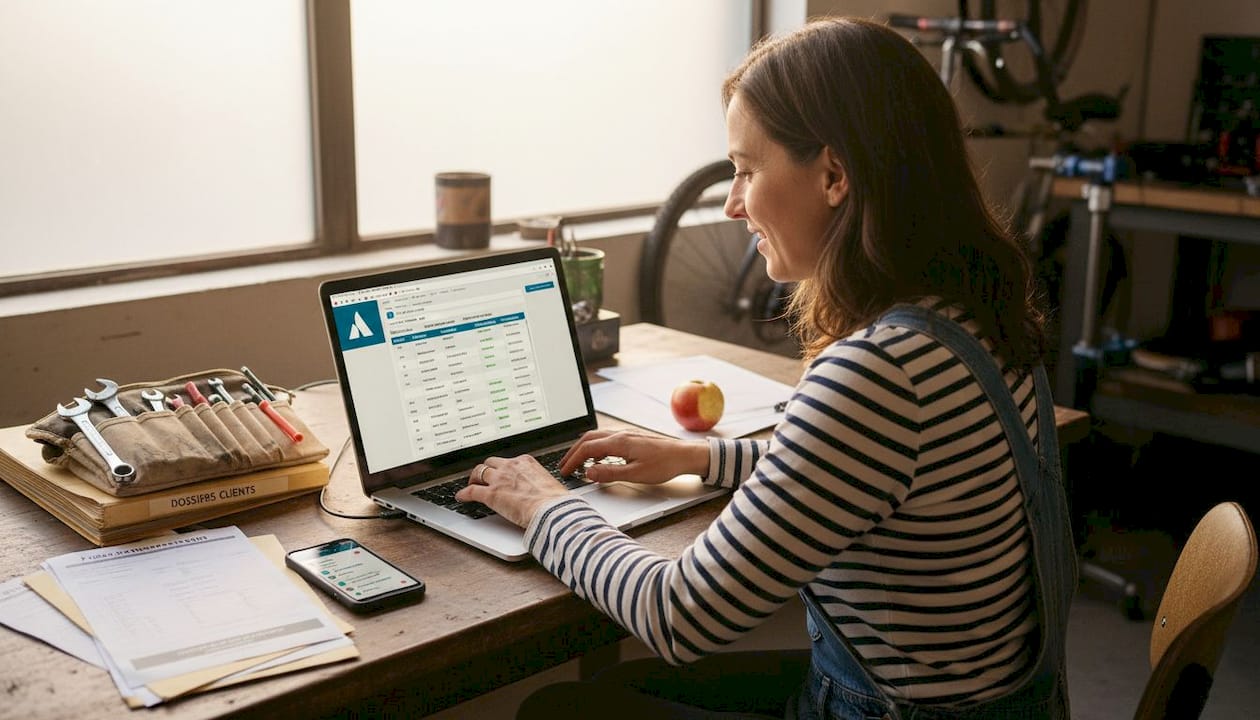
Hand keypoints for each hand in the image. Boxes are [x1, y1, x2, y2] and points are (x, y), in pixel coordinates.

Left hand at [455, 455, 568, 527]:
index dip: (502, 468)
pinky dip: (464, 493)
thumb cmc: (555, 500)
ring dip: (474, 478)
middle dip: (487, 469)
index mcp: (526, 462)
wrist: (551, 509)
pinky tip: (461, 496)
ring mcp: (499, 479)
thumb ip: (538, 483)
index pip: (509, 461)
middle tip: (484, 476)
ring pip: (479, 472)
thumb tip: (542, 490)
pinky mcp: (491, 494)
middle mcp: (510, 466)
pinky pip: (472, 491)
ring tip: (472, 483)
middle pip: (491, 462)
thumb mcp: (548, 483)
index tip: (502, 472)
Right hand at [557, 429, 709, 485]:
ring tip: (576, 461)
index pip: (587, 449)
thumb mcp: (636, 474)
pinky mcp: (631, 437)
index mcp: (619, 442)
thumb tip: (589, 473)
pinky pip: (606, 438)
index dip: (573, 460)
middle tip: (564, 466)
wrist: (685, 455)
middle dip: (573, 452)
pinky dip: (595, 446)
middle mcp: (620, 434)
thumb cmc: (664, 464)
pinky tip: (597, 456)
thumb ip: (610, 473)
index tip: (565, 471)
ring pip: (596, 437)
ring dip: (583, 448)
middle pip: (588, 439)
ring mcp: (626, 434)